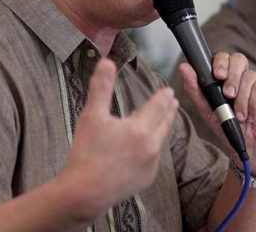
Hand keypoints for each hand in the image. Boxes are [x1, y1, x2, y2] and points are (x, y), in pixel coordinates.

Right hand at [62, 58, 178, 216]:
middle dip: (168, 110)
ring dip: (160, 127)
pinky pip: (153, 157)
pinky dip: (151, 146)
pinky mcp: (146, 179)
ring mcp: (151, 165)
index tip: (169, 90)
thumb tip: (107, 62)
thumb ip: (102, 87)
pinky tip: (142, 144)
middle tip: (172, 101)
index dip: (164, 96)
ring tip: (156, 119)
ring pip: (160, 140)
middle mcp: (151, 147)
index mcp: (140, 129)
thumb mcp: (92, 116)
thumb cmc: (86, 154)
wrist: (83, 194)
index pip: (159, 106)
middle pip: (165, 122)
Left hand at [178, 52, 255, 176]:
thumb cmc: (227, 128)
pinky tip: (252, 115)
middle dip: (232, 76)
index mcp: (225, 78)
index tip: (217, 75)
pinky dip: (254, 103)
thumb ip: (195, 89)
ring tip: (240, 116)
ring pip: (249, 77)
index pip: (223, 58)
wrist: (248, 149)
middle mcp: (242, 77)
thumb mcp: (207, 111)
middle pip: (239, 59)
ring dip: (242, 99)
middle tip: (228, 94)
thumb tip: (183, 68)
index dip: (220, 62)